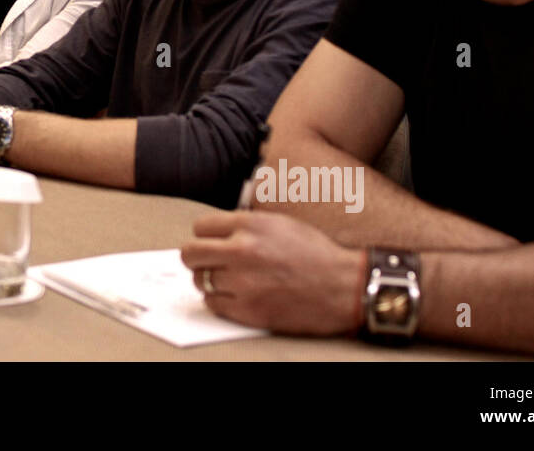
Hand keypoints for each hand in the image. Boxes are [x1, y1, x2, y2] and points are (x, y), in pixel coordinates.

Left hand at [180, 211, 365, 336]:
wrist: (343, 287)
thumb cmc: (315, 253)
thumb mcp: (280, 223)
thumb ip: (245, 225)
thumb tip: (215, 233)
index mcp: (250, 225)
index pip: (200, 227)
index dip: (206, 235)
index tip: (213, 242)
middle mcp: (242, 251)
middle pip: (190, 253)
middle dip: (196, 257)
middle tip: (207, 262)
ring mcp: (243, 282)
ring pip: (200, 280)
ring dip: (210, 280)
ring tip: (230, 280)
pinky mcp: (248, 310)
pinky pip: (213, 304)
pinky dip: (220, 301)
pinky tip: (237, 296)